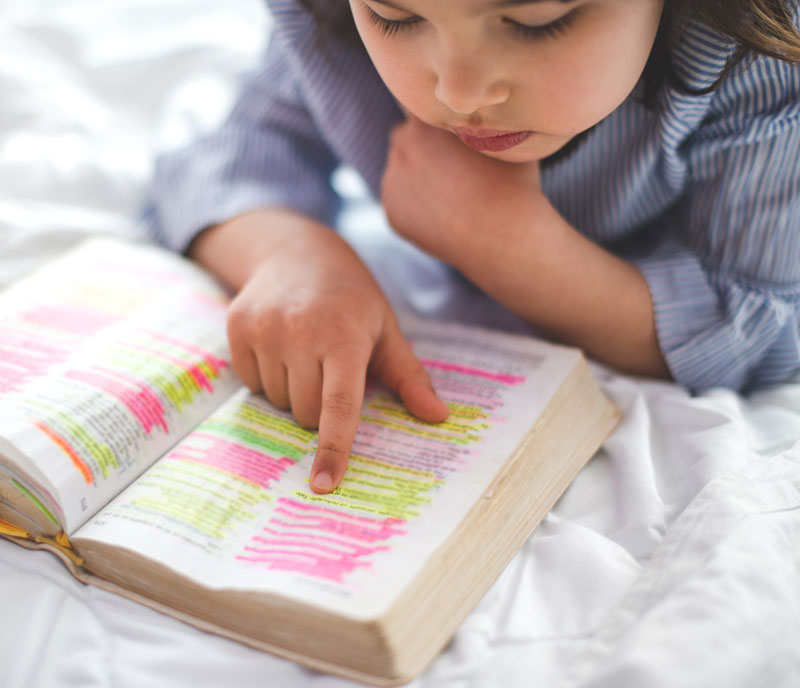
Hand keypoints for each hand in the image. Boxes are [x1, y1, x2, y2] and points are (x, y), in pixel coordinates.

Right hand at [192, 209, 448, 493]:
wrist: (296, 252)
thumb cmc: (351, 298)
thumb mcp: (385, 329)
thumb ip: (409, 376)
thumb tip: (439, 418)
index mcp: (345, 335)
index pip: (340, 403)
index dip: (333, 446)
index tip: (325, 484)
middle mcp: (301, 332)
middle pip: (307, 413)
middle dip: (321, 407)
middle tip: (329, 370)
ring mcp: (264, 328)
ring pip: (279, 401)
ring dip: (294, 390)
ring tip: (304, 351)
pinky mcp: (238, 327)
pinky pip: (251, 383)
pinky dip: (267, 376)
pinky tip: (280, 345)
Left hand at [381, 115, 542, 273]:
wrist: (502, 236)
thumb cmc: (511, 183)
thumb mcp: (504, 136)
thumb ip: (482, 119)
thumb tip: (486, 108)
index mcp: (426, 121)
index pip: (418, 104)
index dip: (434, 115)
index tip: (448, 129)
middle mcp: (402, 146)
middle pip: (406, 138)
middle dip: (422, 148)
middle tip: (450, 166)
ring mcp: (392, 182)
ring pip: (402, 173)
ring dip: (418, 178)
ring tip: (450, 194)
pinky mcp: (391, 214)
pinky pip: (401, 204)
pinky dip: (416, 209)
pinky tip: (441, 215)